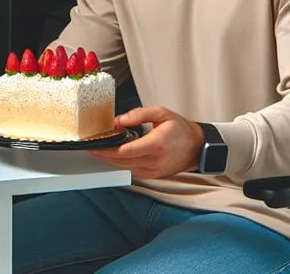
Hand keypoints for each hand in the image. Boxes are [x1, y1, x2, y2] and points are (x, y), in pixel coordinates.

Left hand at [88, 106, 204, 179]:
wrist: (198, 147)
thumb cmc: (180, 129)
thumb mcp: (161, 113)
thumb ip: (138, 114)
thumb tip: (119, 120)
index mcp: (155, 145)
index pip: (124, 151)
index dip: (106, 150)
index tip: (94, 145)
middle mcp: (154, 161)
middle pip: (121, 162)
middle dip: (103, 155)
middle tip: (91, 147)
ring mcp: (153, 171)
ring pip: (125, 168)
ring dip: (110, 161)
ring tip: (99, 150)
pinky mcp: (153, 175)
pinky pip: (132, 171)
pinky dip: (121, 164)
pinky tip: (114, 156)